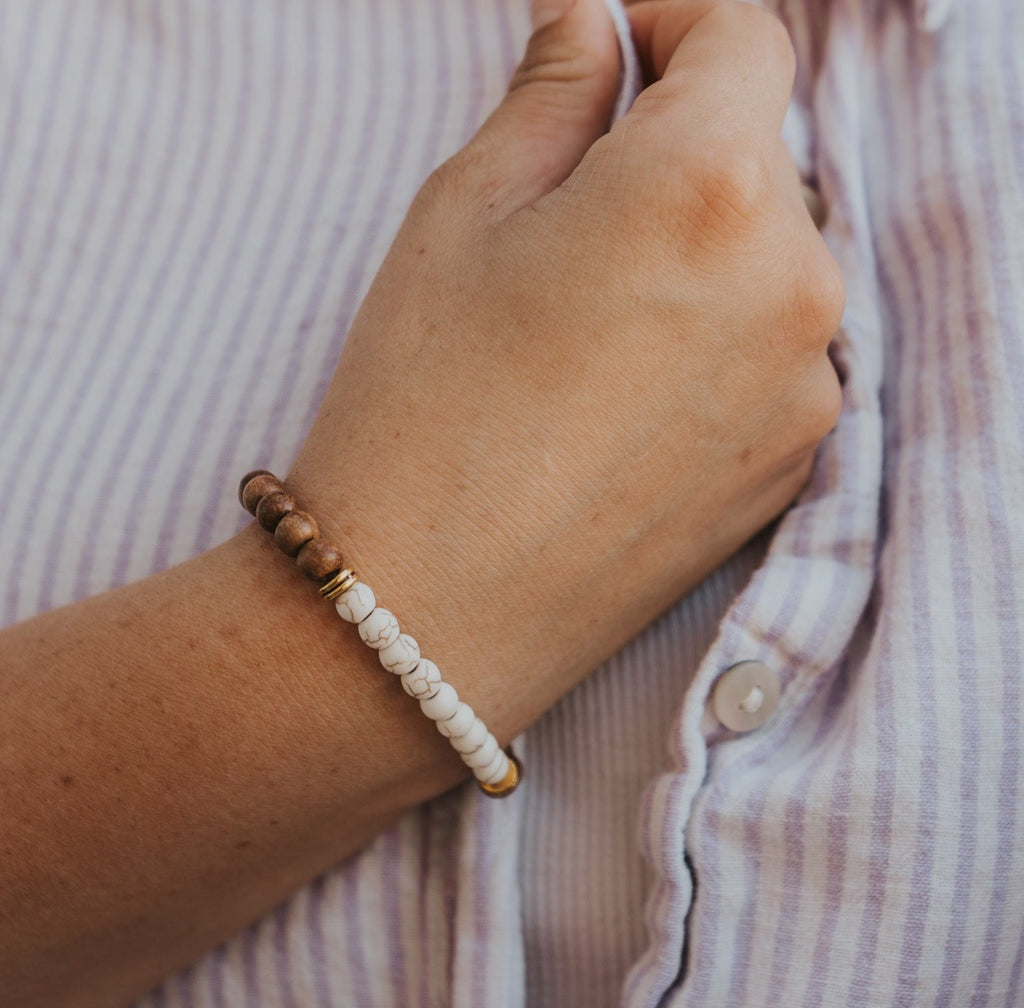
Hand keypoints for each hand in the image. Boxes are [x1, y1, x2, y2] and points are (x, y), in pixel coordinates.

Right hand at [291, 0, 843, 740]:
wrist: (430, 608)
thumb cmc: (420, 405)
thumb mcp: (462, 216)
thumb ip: (552, 96)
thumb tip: (589, 23)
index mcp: (707, 187)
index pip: (745, 40)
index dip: (680, 20)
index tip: (627, 40)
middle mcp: (794, 280)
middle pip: (760, 158)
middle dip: (679, 150)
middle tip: (577, 203)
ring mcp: (807, 384)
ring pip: (772, 261)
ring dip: (702, 251)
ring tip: (594, 320)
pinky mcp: (794, 463)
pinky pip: (778, 353)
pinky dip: (720, 337)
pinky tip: (627, 391)